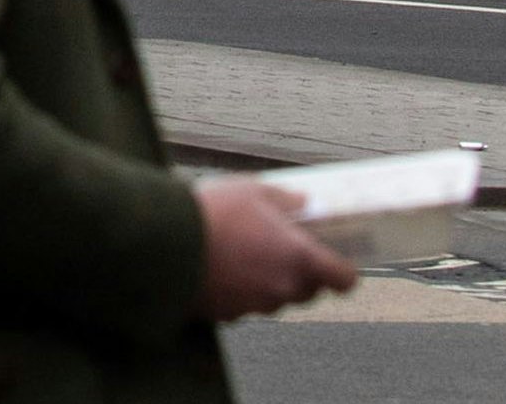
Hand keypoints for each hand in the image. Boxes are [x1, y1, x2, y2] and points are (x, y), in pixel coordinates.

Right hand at [195, 176, 357, 320]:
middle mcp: (283, 288)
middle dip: (300, 272)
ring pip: (274, 297)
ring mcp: (254, 305)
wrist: (161, 242)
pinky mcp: (227, 314)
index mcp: (300, 258)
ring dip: (267, 281)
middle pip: (308, 290)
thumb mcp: (253, 190)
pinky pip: (243, 304)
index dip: (343, 271)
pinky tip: (220, 267)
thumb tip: (302, 204)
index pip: (344, 280)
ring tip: (243, 252)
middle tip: (280, 247)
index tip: (334, 259)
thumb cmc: (213, 212)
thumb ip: (285, 200)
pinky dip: (238, 290)